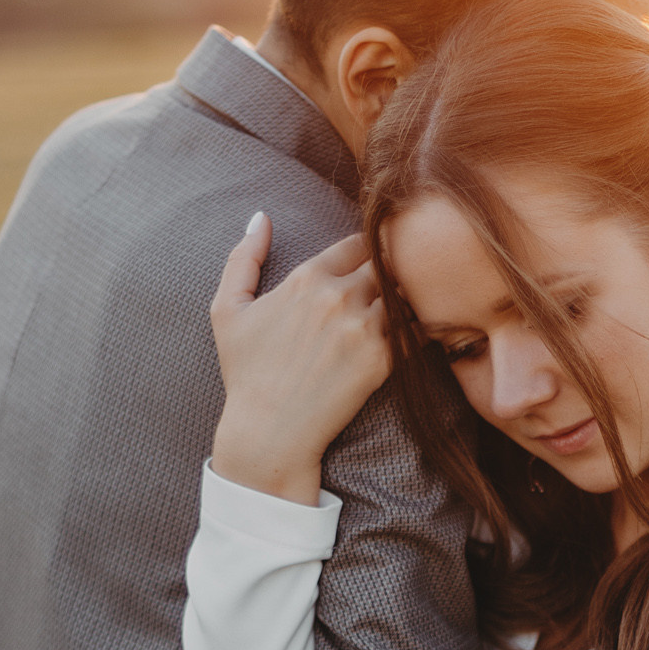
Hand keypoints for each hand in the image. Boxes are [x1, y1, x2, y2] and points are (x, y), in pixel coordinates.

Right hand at [209, 213, 391, 505]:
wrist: (268, 432)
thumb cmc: (246, 373)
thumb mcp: (227, 310)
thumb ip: (242, 258)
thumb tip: (261, 217)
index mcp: (306, 277)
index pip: (358, 242)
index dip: (368, 251)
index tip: (371, 267)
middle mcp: (337, 296)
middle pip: (388, 261)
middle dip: (394, 270)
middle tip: (400, 286)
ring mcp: (363, 327)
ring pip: (405, 292)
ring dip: (410, 297)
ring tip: (412, 308)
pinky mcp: (382, 360)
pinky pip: (417, 329)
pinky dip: (421, 326)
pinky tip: (418, 333)